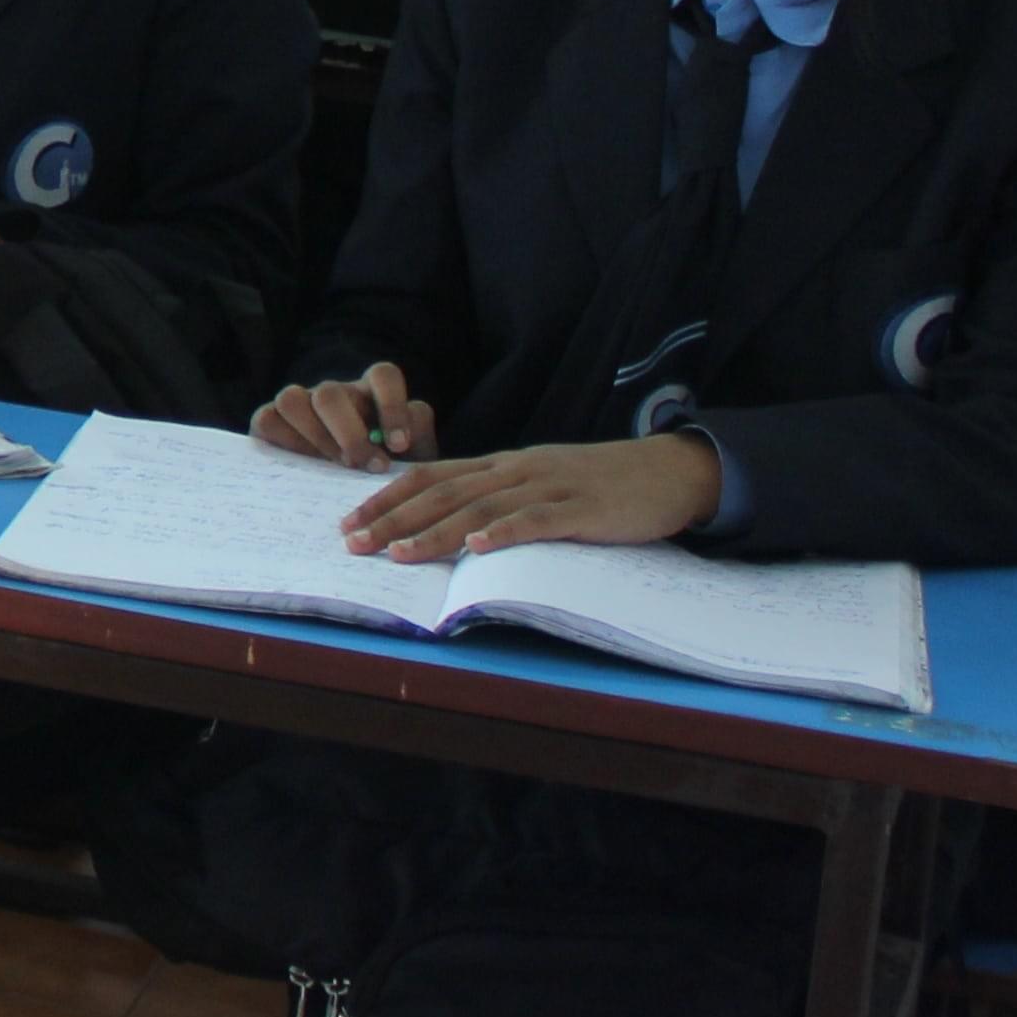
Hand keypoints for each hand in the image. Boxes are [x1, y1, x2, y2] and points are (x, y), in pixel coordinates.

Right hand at [255, 364, 428, 466]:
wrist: (357, 496)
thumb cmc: (386, 472)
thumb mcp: (413, 459)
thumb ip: (418, 444)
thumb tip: (397, 440)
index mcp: (372, 393)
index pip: (383, 376)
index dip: (391, 407)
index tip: (399, 446)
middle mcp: (335, 393)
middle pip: (330, 392)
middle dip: (348, 433)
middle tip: (366, 466)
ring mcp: (299, 404)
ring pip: (292, 399)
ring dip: (315, 438)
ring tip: (336, 468)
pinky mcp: (270, 421)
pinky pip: (266, 419)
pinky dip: (284, 442)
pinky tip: (305, 467)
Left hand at [338, 432, 722, 561]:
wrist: (666, 470)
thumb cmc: (597, 483)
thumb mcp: (539, 483)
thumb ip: (498, 497)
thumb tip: (449, 523)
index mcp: (502, 465)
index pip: (431, 476)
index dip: (387, 498)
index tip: (349, 521)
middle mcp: (515, 470)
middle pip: (443, 493)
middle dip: (393, 519)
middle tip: (353, 542)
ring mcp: (548, 487)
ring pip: (480, 508)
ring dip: (435, 531)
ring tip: (399, 552)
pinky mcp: (581, 508)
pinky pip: (536, 520)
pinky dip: (504, 533)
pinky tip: (478, 548)